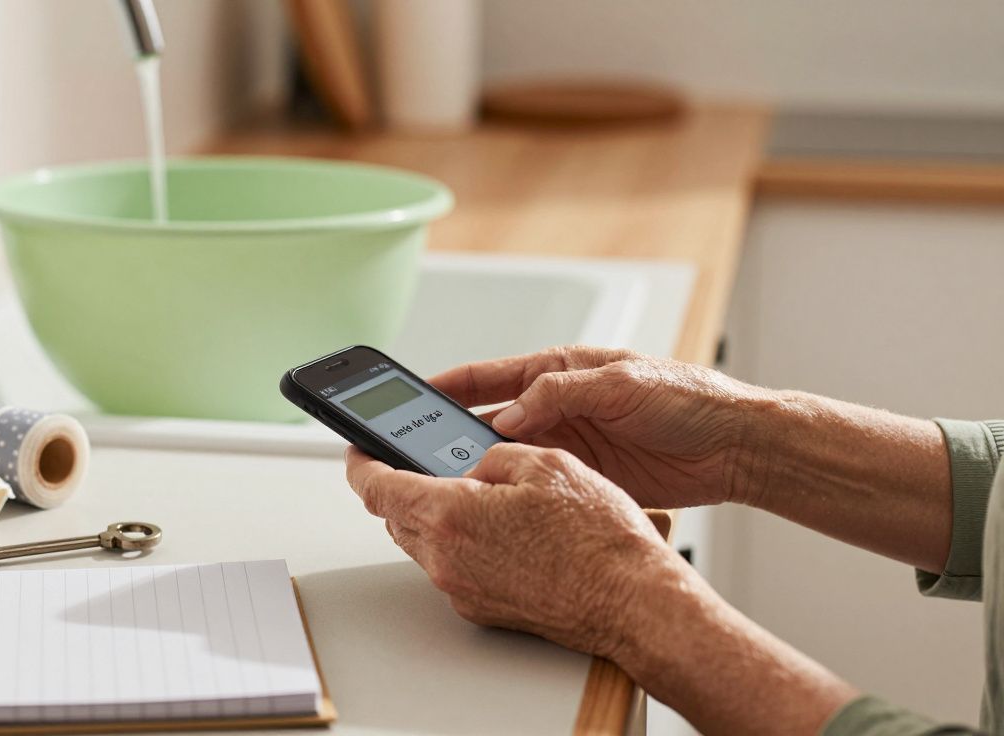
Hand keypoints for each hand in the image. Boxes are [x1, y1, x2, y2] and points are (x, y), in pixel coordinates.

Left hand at [344, 442, 678, 659]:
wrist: (632, 601)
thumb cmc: (598, 539)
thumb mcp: (545, 462)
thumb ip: (493, 455)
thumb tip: (476, 462)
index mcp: (449, 514)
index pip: (376, 486)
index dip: (360, 461)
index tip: (357, 448)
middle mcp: (446, 558)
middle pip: (396, 517)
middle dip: (402, 485)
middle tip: (422, 462)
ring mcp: (463, 590)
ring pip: (424, 543)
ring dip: (435, 515)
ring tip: (475, 490)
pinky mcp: (483, 608)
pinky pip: (453, 568)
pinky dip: (462, 543)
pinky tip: (500, 527)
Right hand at [430, 347, 773, 508]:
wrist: (735, 446)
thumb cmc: (688, 397)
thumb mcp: (619, 383)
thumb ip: (560, 394)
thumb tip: (509, 416)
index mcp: (559, 371)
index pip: (487, 377)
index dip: (446, 385)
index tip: (407, 396)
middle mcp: (556, 407)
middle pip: (487, 420)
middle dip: (449, 434)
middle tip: (414, 451)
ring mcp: (567, 445)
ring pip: (505, 456)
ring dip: (478, 467)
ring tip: (444, 481)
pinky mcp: (581, 478)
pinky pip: (533, 484)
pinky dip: (510, 493)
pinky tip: (490, 504)